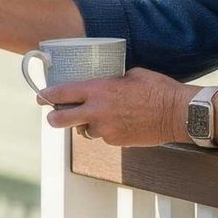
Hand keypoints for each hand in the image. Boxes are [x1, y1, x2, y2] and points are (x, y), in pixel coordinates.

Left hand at [37, 68, 199, 147]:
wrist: (177, 113)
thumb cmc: (157, 88)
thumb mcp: (130, 74)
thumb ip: (110, 81)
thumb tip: (102, 83)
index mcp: (98, 90)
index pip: (62, 94)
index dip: (47, 95)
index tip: (40, 96)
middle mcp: (97, 112)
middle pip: (60, 119)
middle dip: (53, 117)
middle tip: (52, 115)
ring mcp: (106, 130)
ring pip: (83, 130)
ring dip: (85, 124)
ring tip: (98, 115)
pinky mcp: (116, 142)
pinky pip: (102, 136)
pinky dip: (105, 131)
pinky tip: (119, 122)